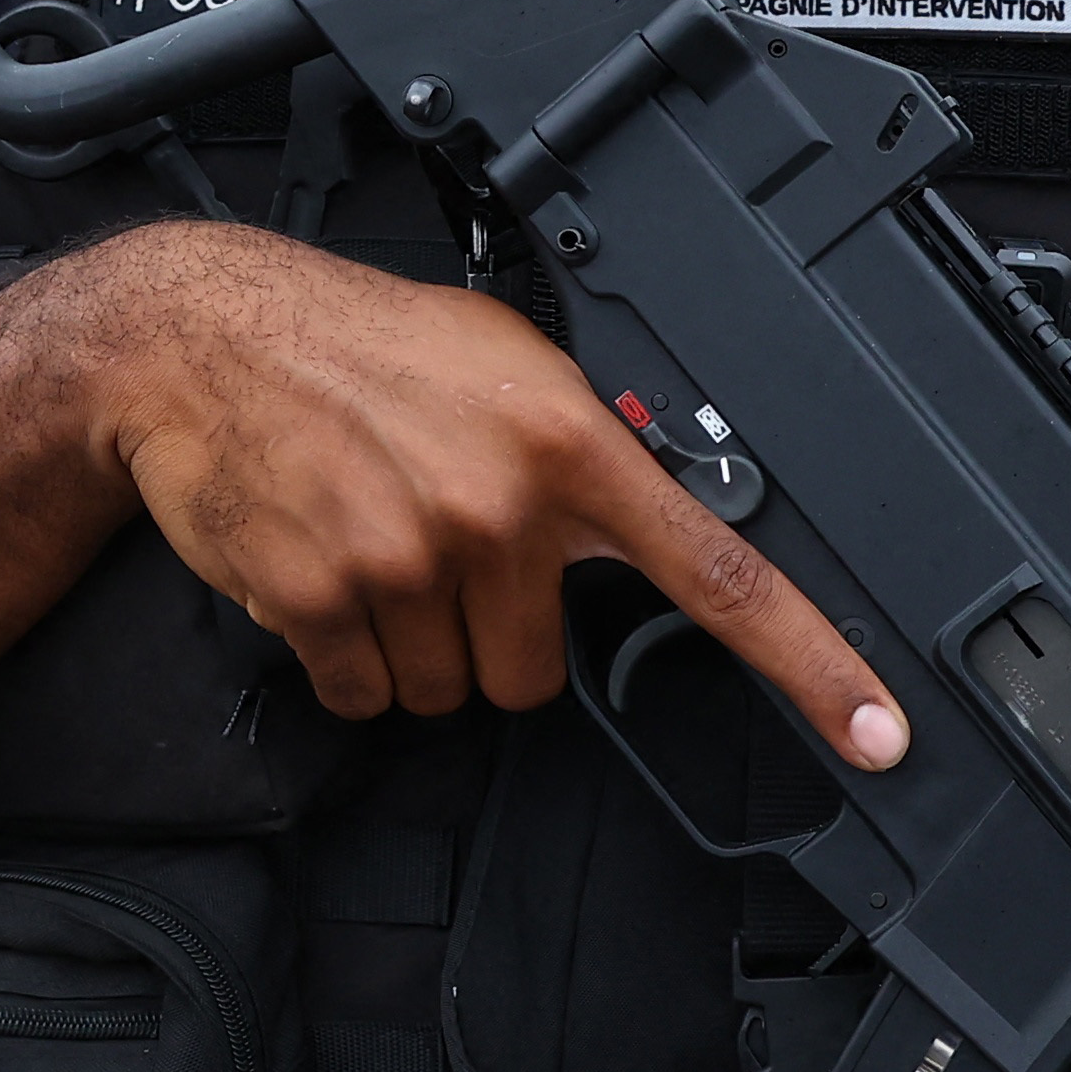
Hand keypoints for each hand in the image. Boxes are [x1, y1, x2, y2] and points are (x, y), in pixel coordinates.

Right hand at [66, 223, 905, 765]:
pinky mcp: (324, 601)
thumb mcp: (500, 356)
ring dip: (410, 647)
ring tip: (371, 544)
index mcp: (566, 442)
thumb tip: (647, 512)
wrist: (195, 339)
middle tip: (437, 551)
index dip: (811, 664)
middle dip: (487, 634)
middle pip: (534, 673)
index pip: (719, 572)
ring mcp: (409, 559)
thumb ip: (581, 442)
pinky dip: (343, 657)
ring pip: (447, 692)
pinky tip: (323, 569)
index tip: (875, 732)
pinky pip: (365, 695)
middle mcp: (498, 506)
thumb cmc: (349, 342)